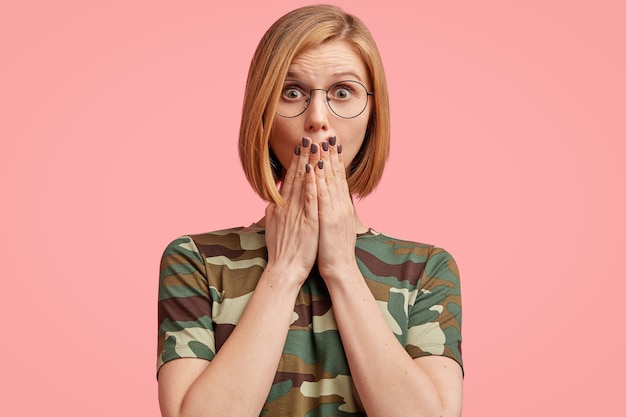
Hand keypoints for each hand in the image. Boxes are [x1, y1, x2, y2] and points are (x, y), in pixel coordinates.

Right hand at [264, 138, 319, 284]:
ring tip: (315, 146)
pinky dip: (313, 183)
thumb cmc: (280, 251)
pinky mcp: (308, 222)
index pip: (290, 179)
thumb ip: (273, 212)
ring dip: (310, 163)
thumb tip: (272, 201)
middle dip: (303, 156)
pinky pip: (310, 199)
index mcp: (282, 207)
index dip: (296, 162)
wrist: (283, 270)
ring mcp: (298, 213)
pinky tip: (316, 170)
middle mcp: (288, 206)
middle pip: (297, 176)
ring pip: (305, 183)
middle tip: (308, 137)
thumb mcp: (272, 227)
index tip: (300, 146)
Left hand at [315, 136, 359, 281]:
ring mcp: (335, 211)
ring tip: (321, 142)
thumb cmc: (333, 250)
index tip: (330, 143)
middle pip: (335, 174)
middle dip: (331, 154)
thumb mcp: (332, 226)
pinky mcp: (328, 219)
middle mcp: (340, 204)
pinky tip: (315, 167)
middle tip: (328, 134)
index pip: (337, 178)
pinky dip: (318, 180)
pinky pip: (322, 196)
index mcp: (340, 206)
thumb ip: (329, 211)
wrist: (340, 269)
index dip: (334, 160)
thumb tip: (324, 200)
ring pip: (330, 180)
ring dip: (325, 160)